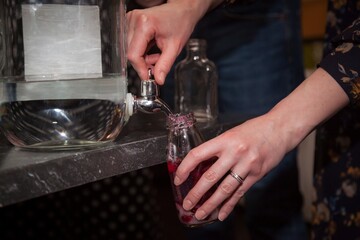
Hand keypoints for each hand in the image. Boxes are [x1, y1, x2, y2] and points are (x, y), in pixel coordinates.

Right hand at [126, 0, 219, 83]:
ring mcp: (130, 20)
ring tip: (158, 54)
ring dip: (143, 57)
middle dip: (144, 63)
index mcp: (144, 24)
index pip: (134, 54)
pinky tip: (152, 47)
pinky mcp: (130, 22)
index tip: (148, 77)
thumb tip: (158, 80)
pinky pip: (132, 44)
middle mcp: (133, 20)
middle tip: (158, 63)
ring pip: (131, 49)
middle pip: (131, 52)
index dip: (140, 69)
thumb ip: (164, 65)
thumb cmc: (180, 22)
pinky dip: (142, 50)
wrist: (182, 9)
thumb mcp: (174, 47)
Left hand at [173, 68, 348, 221]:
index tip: (178, 179)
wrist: (280, 129)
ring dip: (211, 204)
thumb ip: (218, 148)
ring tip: (201, 214)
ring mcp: (246, 165)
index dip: (185, 168)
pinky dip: (229, 205)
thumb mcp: (231, 133)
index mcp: (224, 140)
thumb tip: (201, 165)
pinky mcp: (256, 175)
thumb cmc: (253, 130)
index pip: (198, 154)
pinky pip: (240, 193)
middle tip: (187, 204)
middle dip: (196, 193)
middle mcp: (235, 153)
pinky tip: (221, 214)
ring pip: (225, 189)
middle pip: (210, 176)